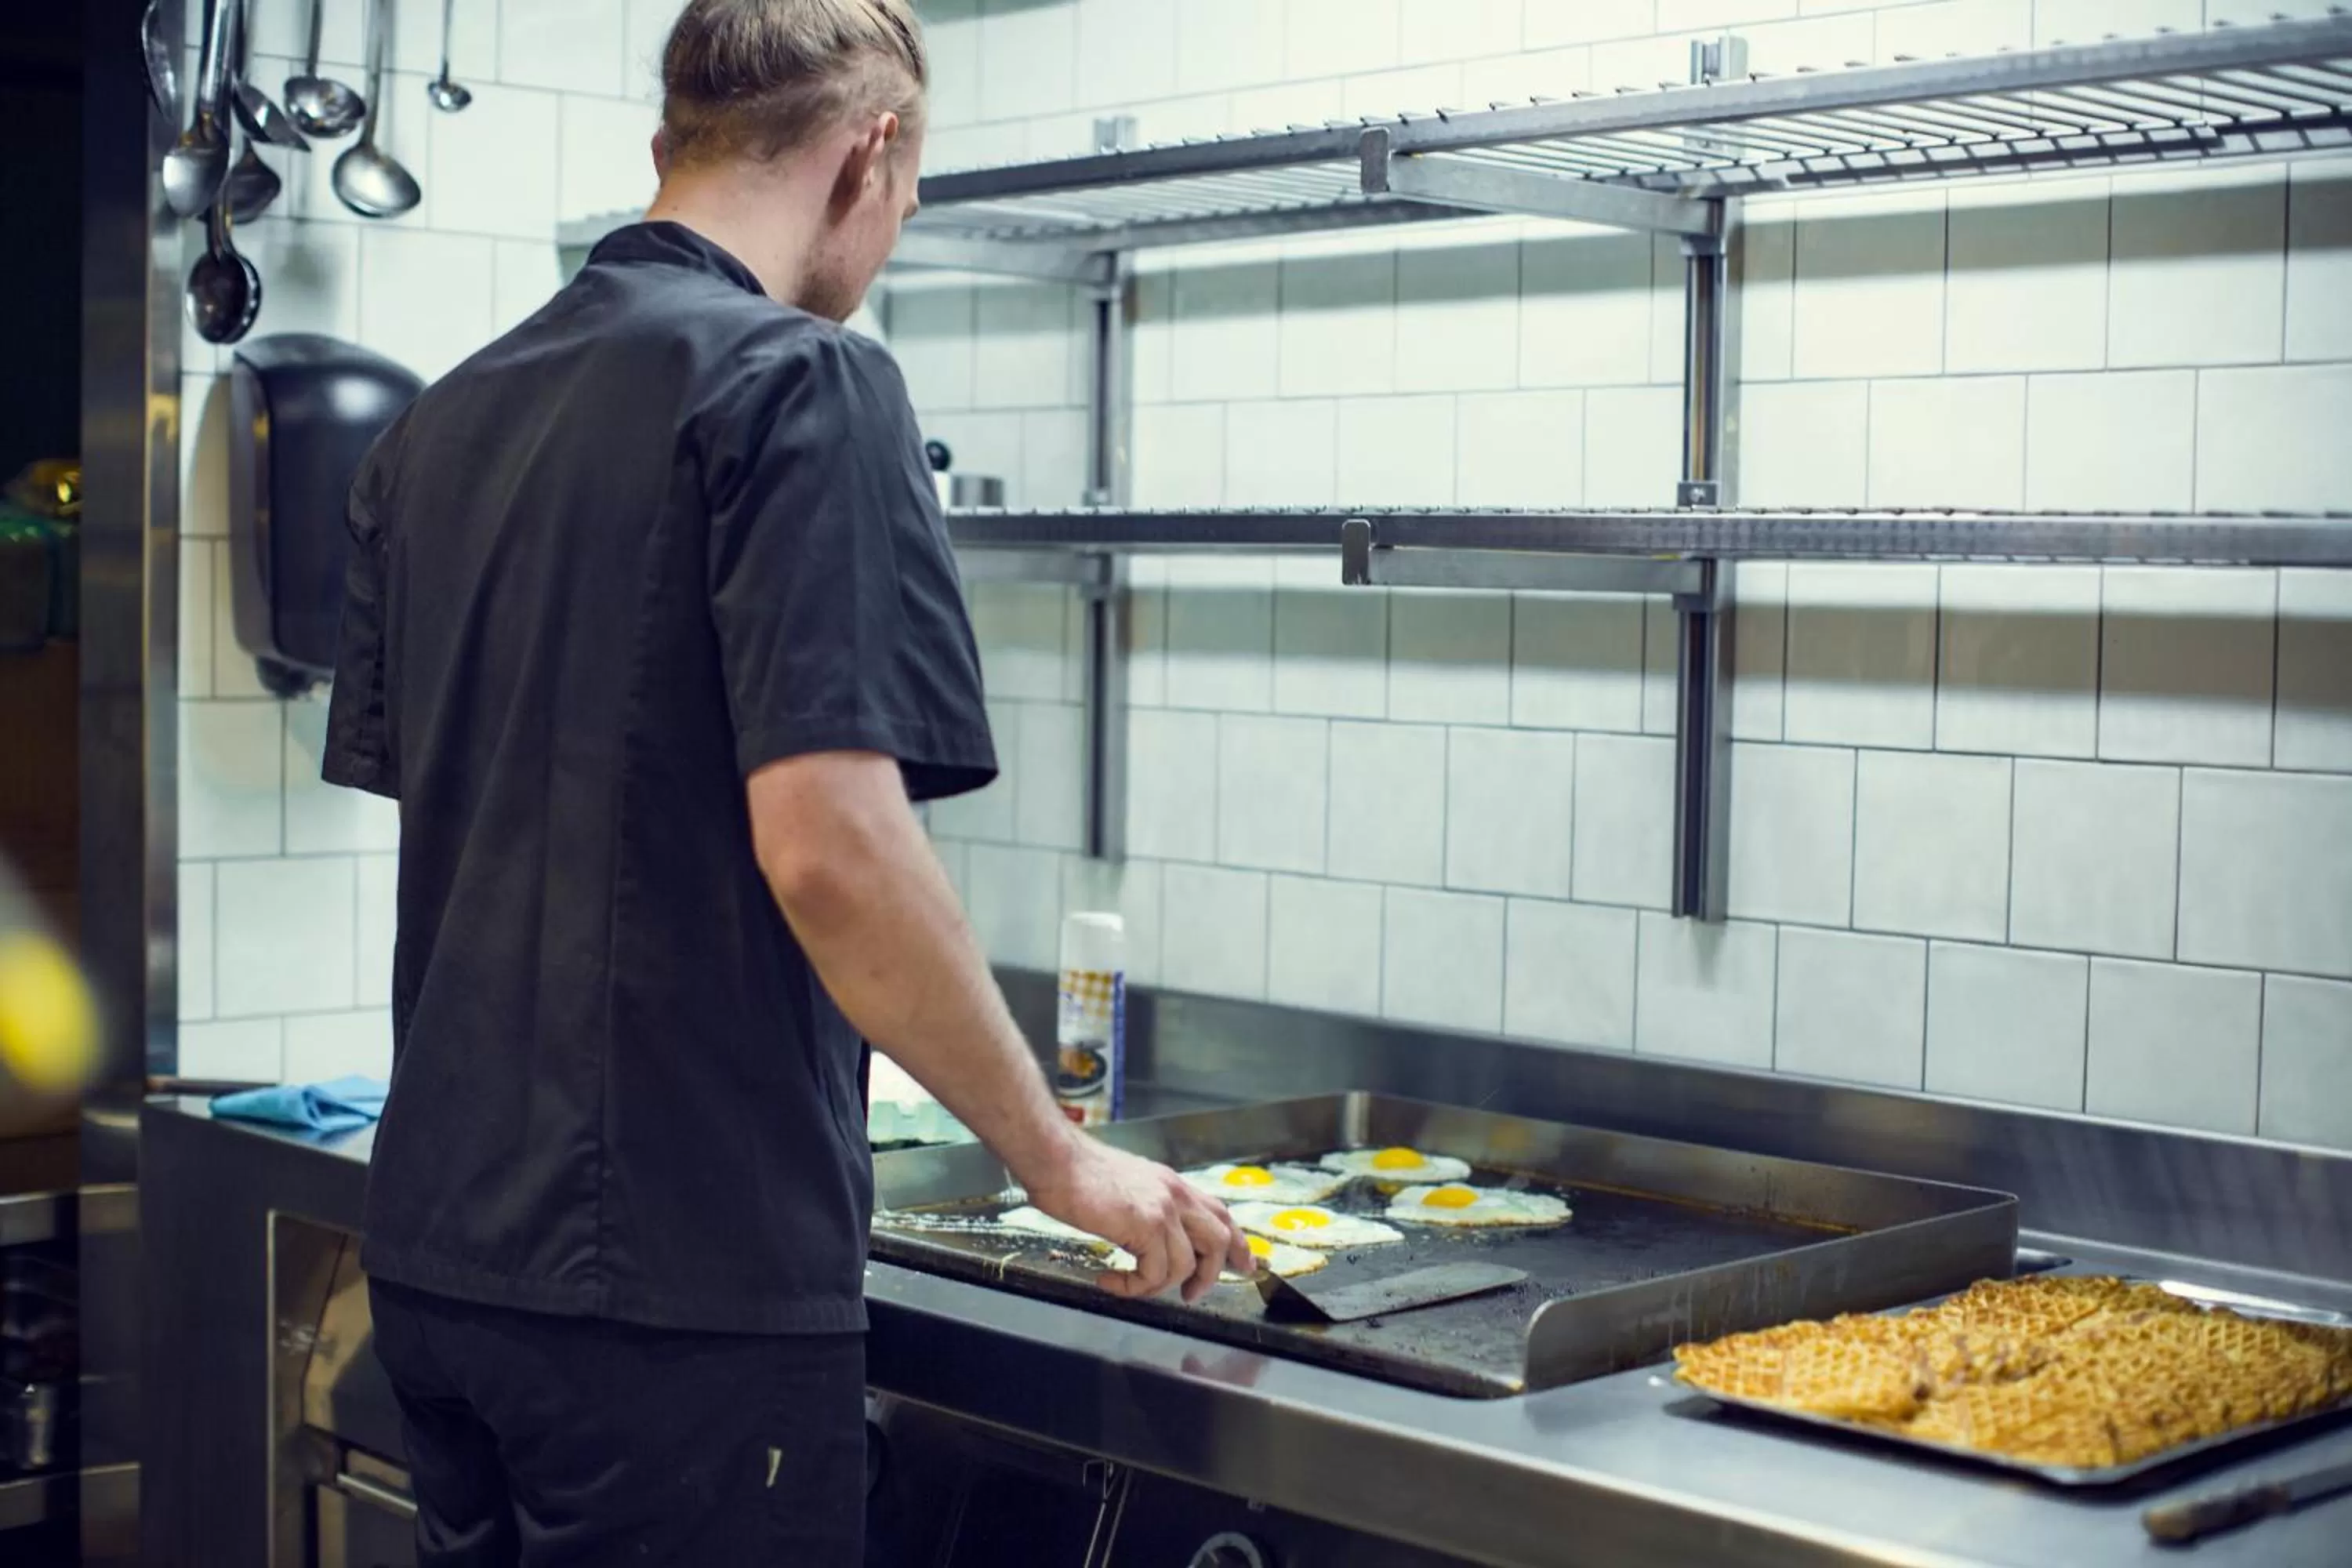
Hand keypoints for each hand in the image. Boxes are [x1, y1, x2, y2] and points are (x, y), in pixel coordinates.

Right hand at [1023, 1133, 1253, 1303]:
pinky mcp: (1146, 1227)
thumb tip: (1147, 1236)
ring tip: (1133, 1288)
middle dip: (1212, 1274)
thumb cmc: (1077, 1172)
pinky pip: (1154, 1275)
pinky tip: (1110, 1281)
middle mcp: (1175, 1195)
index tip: (1243, 1264)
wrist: (1057, 1159)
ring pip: (1187, 1265)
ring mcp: (1164, 1210)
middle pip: (1218, 1239)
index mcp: (1171, 1184)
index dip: (1235, 1241)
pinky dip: (1133, 1288)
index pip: (1219, 1213)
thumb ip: (1146, 1206)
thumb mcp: (1127, 1184)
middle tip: (1193, 1295)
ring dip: (1161, 1287)